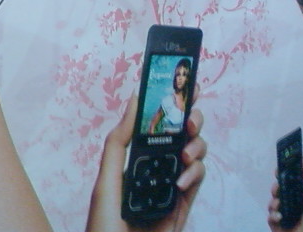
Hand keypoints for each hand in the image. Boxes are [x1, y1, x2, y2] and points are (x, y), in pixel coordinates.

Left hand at [86, 88, 205, 231]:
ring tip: (185, 155)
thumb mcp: (108, 177)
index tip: (186, 84)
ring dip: (196, 146)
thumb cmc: (105, 222)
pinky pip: (197, 179)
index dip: (173, 102)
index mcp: (136, 153)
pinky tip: (182, 181)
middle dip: (191, 119)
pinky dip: (195, 175)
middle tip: (189, 121)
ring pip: (196, 151)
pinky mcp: (184, 202)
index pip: (157, 121)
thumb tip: (134, 99)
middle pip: (183, 131)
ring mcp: (172, 181)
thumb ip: (120, 140)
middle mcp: (156, 163)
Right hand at [267, 157, 302, 231]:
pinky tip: (280, 217)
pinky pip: (269, 216)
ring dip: (275, 203)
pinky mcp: (275, 223)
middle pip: (275, 191)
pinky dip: (274, 216)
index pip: (285, 182)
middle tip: (278, 188)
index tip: (277, 169)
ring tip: (280, 206)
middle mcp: (287, 204)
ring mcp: (280, 213)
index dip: (280, 175)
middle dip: (275, 188)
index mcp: (295, 196)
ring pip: (271, 203)